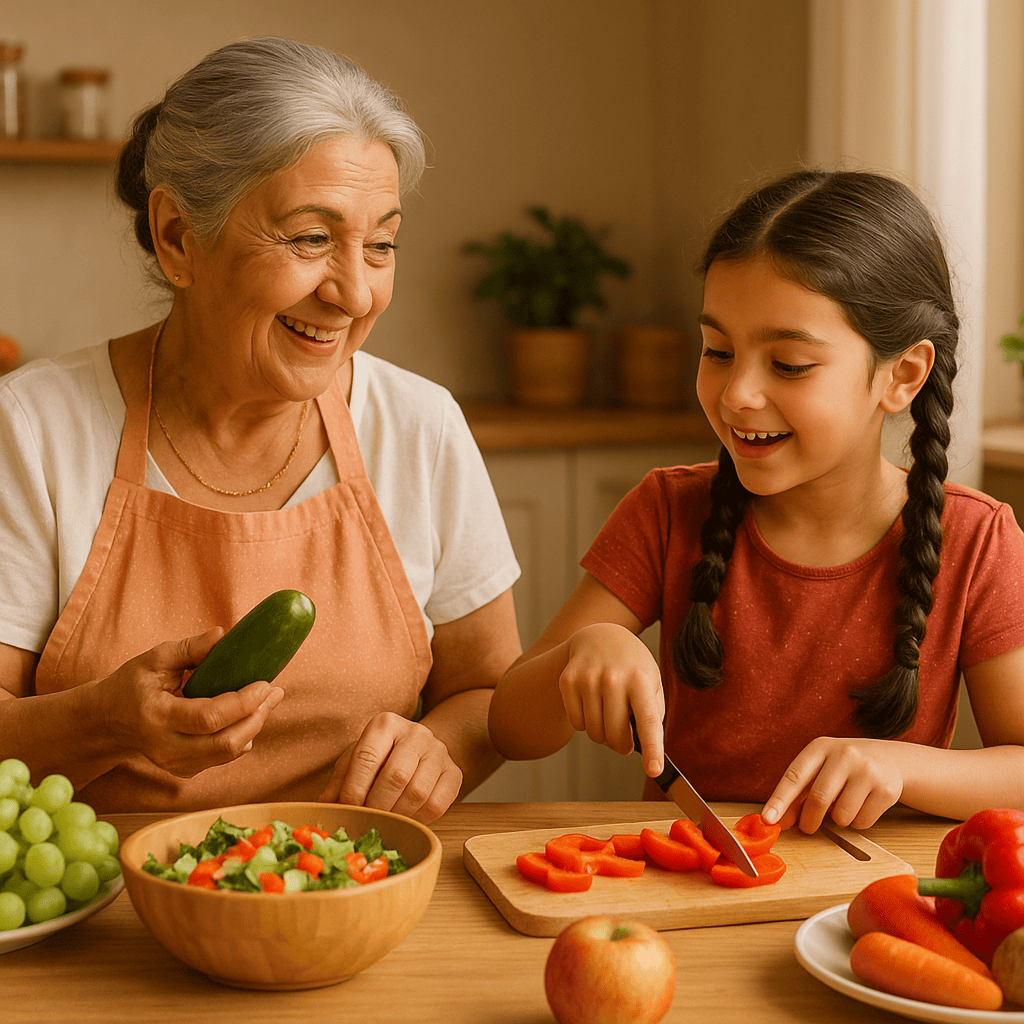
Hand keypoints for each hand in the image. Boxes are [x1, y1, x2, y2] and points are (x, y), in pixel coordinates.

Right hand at [102, 628, 284, 777]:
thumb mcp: (154, 659)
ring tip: (270, 700)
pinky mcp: (184, 770)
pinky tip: (251, 716)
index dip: (242, 703)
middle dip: (257, 717)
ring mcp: (174, 764)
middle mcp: (165, 747)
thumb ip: (190, 648)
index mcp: (156, 716)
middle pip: (224, 743)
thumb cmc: (131, 685)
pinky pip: (223, 758)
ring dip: (255, 726)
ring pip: (227, 754)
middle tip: (275, 691)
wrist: (106, 723)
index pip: (208, 718)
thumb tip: (223, 635)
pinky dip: (243, 737)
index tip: (265, 682)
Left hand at [318, 712, 461, 822]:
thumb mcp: (355, 761)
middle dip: (377, 806)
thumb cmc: (381, 757)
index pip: (367, 757)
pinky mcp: (454, 773)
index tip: (348, 809)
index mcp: (385, 724)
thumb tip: (323, 808)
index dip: (355, 789)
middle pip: (395, 776)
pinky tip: (406, 819)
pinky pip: (437, 804)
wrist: (420, 750)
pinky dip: (418, 819)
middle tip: (367, 820)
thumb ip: (339, 783)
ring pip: (418, 793)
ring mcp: (439, 751)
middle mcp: (415, 732)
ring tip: (385, 821)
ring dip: (397, 815)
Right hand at [558, 623, 664, 775]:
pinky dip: (585, 723)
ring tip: (608, 715)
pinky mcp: (568, 681)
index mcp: (641, 679)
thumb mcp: (652, 681)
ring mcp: (588, 679)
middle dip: (622, 746)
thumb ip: (653, 713)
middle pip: (616, 735)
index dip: (652, 748)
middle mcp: (614, 678)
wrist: (600, 636)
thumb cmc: (631, 666)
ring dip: (602, 734)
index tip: (654, 770)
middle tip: (625, 740)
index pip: (648, 721)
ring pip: (594, 733)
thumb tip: (647, 748)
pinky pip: (576, 724)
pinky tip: (592, 705)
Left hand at [761, 736, 904, 832]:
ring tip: (843, 804)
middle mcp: (845, 754)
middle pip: (818, 799)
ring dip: (837, 820)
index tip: (768, 819)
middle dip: (809, 820)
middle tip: (806, 828)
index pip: (795, 776)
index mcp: (820, 747)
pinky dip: (857, 822)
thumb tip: (781, 821)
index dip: (780, 800)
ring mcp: (868, 770)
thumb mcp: (819, 770)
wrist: (887, 759)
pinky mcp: (887, 789)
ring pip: (842, 816)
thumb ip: (798, 794)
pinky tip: (862, 804)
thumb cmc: (843, 767)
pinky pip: (862, 822)